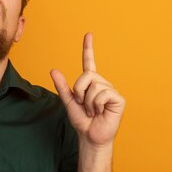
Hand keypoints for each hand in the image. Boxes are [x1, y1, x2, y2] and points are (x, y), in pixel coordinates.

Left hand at [50, 33, 124, 147]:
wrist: (90, 137)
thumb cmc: (82, 121)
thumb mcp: (69, 102)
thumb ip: (62, 87)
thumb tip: (53, 70)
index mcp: (91, 83)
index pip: (89, 62)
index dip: (88, 48)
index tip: (88, 34)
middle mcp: (102, 83)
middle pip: (87, 75)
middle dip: (79, 91)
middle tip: (83, 105)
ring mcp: (111, 90)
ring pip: (94, 85)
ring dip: (88, 101)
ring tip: (93, 111)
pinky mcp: (118, 99)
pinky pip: (102, 93)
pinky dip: (96, 105)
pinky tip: (101, 112)